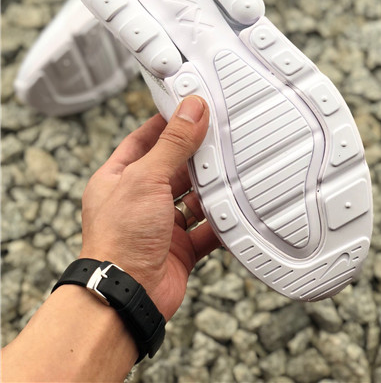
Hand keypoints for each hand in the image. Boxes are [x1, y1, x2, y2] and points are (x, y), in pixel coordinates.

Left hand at [79, 95, 219, 320]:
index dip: (167, 124)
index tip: (191, 109)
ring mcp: (159, 225)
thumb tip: (191, 110)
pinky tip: (235, 211)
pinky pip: (206, 229)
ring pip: (192, 199)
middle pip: (172, 168)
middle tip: (220, 138)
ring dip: (210, 190)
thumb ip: (172, 144)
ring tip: (231, 172)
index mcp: (118, 178)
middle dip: (196, 157)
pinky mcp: (179, 248)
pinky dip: (221, 222)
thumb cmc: (119, 239)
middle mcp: (138, 200)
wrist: (126, 296)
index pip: (144, 140)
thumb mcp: (145, 178)